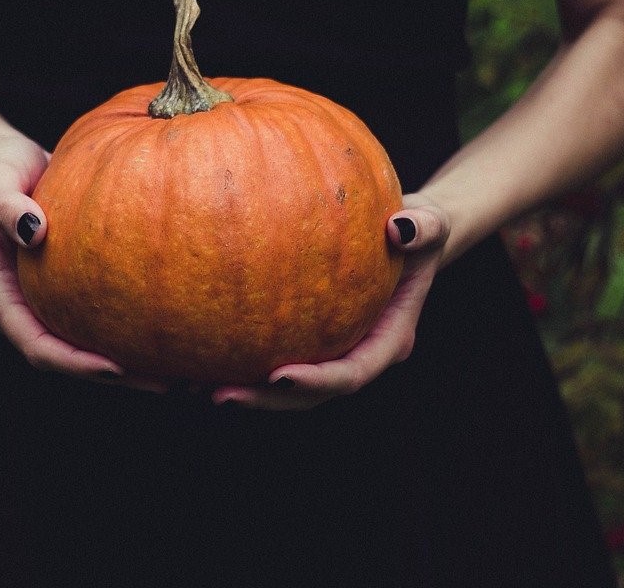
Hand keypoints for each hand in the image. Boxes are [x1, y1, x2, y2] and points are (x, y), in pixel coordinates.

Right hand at [0, 133, 167, 392]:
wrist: (8, 158)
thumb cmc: (1, 167)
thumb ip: (7, 204)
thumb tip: (34, 232)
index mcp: (1, 299)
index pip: (38, 347)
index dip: (75, 364)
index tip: (116, 368)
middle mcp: (25, 310)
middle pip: (69, 360)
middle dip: (116, 377)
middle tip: (169, 383)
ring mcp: (48, 303)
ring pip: (89, 348)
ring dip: (132, 365)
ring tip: (183, 370)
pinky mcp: (72, 291)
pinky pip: (103, 320)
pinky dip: (133, 331)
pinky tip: (176, 329)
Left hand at [209, 191, 449, 409]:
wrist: (405, 236)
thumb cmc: (417, 227)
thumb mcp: (430, 221)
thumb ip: (423, 228)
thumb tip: (400, 228)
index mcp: (388, 340)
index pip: (352, 373)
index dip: (318, 382)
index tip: (279, 376)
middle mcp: (356, 354)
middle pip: (310, 396)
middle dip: (266, 401)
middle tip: (219, 395)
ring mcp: (330, 351)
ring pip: (285, 387)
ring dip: (244, 391)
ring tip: (193, 387)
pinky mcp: (305, 338)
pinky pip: (269, 354)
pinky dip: (237, 359)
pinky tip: (195, 353)